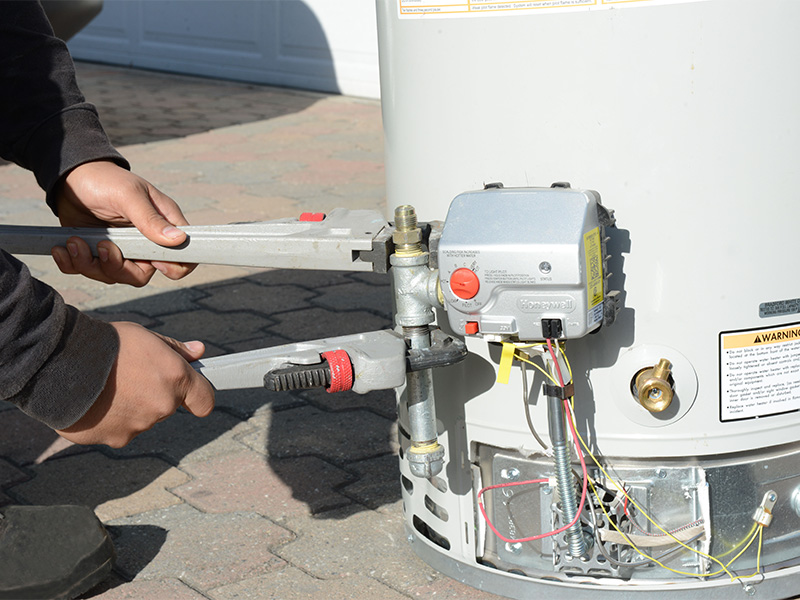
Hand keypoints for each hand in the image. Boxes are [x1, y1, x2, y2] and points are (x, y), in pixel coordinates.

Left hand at [51, 160, 194, 285]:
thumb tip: (178, 240)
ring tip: (74, 242)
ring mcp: (120, 250)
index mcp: (163, 226)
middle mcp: (144, 242)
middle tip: (101, 246)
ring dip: (89, 264)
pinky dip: (72, 264)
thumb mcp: (128, 195)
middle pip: (141, 275)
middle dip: (118, 268)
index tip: (153, 263)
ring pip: (113, 276)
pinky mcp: (95, 253)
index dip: (174, 268)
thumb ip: (150, 219)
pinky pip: (87, 271)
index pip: (182, 258)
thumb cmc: (106, 179)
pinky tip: (62, 248)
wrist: (71, 176)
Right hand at [55, 322, 215, 447]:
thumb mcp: (146, 337)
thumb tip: (198, 351)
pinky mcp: (113, 439)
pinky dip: (108, 420)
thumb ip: (176, 349)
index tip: (191, 393)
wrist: (61, 362)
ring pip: (141, 420)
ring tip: (107, 387)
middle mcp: (162, 406)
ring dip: (130, 408)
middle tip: (130, 377)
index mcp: (176, 379)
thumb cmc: (107, 345)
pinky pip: (116, 431)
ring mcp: (138, 427)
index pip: (205, 401)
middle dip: (154, 395)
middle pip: (167, 407)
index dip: (198, 396)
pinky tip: (93, 401)